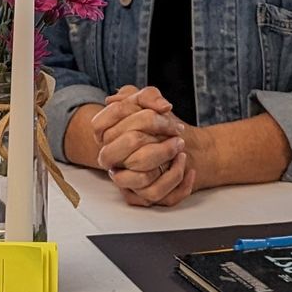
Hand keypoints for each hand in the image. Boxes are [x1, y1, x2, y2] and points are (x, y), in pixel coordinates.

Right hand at [91, 87, 199, 207]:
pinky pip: (156, 193)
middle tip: (177, 131)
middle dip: (159, 132)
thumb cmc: (151, 124)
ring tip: (181, 147)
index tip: (166, 111)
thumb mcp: (145, 101)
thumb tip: (163, 106)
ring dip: (168, 157)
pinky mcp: (139, 196)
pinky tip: (187, 167)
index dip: (145, 111)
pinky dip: (177, 180)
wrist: (165, 146)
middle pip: (131, 140)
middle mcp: (108, 157)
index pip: (117, 114)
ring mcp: (122, 177)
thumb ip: (149, 96)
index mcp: (103, 132)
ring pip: (143, 174)